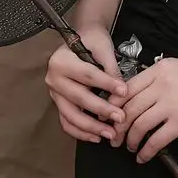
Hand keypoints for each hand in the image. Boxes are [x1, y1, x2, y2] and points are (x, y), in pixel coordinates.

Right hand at [45, 22, 127, 142]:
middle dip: (101, 110)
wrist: (81, 40)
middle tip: (120, 118)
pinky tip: (96, 137)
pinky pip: (67, 122)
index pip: (87, 75)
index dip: (106, 84)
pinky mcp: (59, 104)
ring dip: (91, 127)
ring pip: (70, 115)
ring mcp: (54, 94)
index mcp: (61, 61)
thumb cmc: (92, 42)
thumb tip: (121, 92)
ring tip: (110, 134)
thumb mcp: (103, 48)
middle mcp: (53, 78)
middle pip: (78, 98)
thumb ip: (111, 69)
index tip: (124, 92)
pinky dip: (80, 132)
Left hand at [116, 57, 177, 163]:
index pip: (125, 89)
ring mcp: (171, 103)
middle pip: (127, 109)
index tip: (110, 118)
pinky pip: (155, 139)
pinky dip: (145, 151)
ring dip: (130, 140)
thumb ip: (158, 80)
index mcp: (158, 70)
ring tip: (129, 147)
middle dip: (117, 127)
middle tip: (114, 138)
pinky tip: (143, 156)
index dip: (113, 107)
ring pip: (138, 125)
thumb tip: (138, 98)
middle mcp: (161, 85)